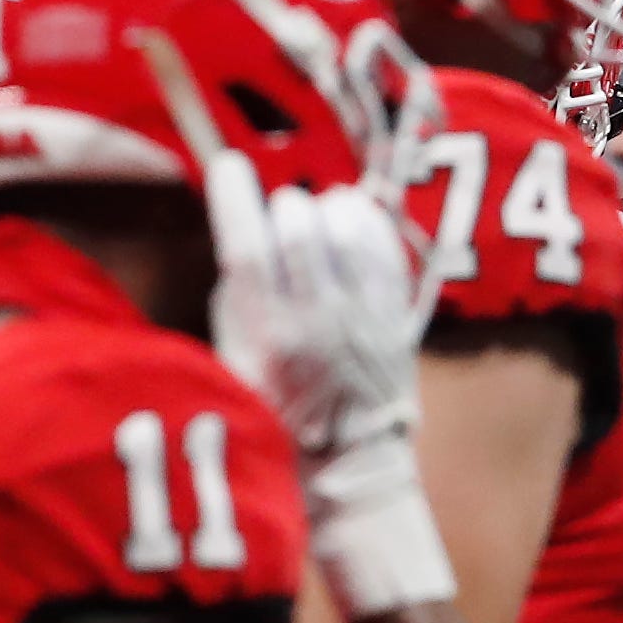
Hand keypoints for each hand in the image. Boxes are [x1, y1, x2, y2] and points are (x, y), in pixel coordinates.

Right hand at [206, 157, 421, 462]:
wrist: (353, 457)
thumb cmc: (282, 408)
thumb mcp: (235, 362)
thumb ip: (236, 297)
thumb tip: (246, 233)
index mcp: (269, 336)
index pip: (247, 250)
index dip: (234, 197)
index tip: (228, 165)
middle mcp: (318, 321)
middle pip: (299, 228)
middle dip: (283, 206)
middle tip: (279, 217)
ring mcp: (363, 314)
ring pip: (346, 227)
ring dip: (326, 209)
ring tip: (316, 220)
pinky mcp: (395, 310)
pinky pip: (384, 242)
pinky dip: (363, 219)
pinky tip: (348, 222)